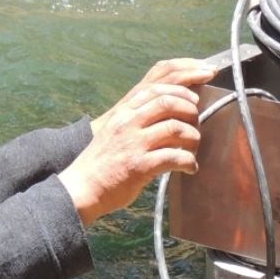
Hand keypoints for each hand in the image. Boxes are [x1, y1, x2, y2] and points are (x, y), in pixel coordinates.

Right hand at [62, 66, 209, 224]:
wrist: (82, 189)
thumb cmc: (102, 163)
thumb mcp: (115, 132)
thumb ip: (136, 121)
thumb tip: (169, 118)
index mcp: (123, 113)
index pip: (156, 89)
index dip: (181, 91)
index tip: (194, 100)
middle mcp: (128, 124)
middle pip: (169, 103)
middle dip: (191, 112)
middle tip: (196, 125)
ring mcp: (133, 144)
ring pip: (176, 129)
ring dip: (193, 138)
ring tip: (193, 149)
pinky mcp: (139, 166)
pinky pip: (174, 158)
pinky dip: (189, 162)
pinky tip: (190, 168)